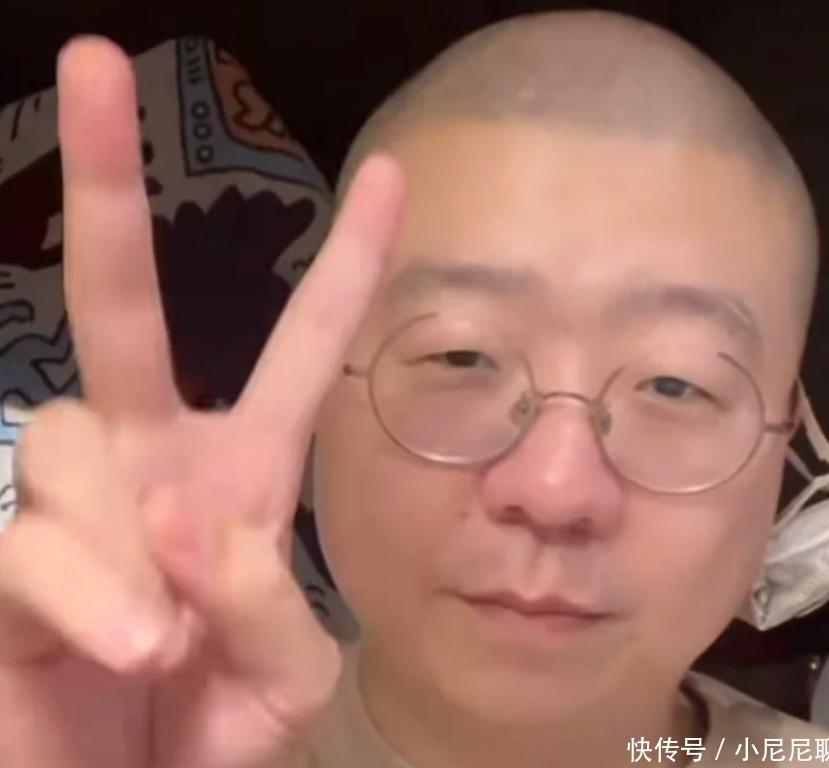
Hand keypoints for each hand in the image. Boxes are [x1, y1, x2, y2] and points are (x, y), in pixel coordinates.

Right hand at [0, 37, 403, 767]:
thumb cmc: (216, 731)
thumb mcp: (289, 679)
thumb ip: (275, 609)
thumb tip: (214, 537)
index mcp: (240, 474)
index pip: (300, 350)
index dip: (345, 267)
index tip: (392, 175)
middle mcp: (153, 465)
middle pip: (122, 307)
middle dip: (110, 188)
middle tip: (94, 58)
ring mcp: (75, 506)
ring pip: (75, 438)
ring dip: (128, 543)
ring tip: (162, 642)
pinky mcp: (6, 565)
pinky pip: (35, 544)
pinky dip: (91, 599)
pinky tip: (128, 648)